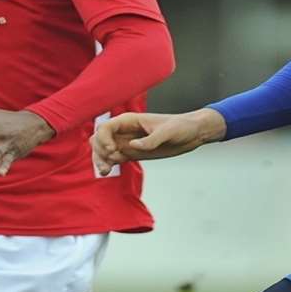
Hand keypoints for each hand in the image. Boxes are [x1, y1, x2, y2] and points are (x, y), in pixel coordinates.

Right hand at [91, 109, 225, 173]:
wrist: (192, 134)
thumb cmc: (181, 126)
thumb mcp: (169, 132)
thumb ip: (151, 140)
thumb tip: (132, 146)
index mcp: (130, 120)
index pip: (105, 127)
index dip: (103, 138)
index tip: (114, 150)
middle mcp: (124, 131)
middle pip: (99, 138)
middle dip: (99, 150)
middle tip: (110, 162)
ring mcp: (126, 142)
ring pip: (102, 150)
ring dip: (99, 159)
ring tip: (105, 171)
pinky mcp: (131, 153)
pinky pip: (112, 158)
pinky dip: (107, 164)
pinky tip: (107, 171)